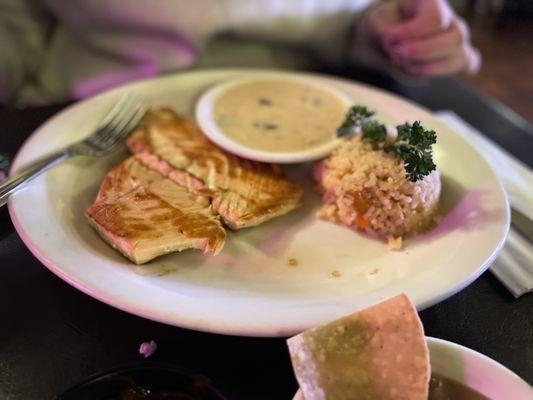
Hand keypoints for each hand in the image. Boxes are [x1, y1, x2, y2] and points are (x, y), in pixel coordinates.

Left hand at [363, 0, 480, 76]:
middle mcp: (450, 17)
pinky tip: (419, 70)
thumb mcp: (376, 21)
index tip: (388, 40)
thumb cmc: (384, 24)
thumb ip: (384, 30)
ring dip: (427, 66)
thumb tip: (396, 45)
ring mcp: (456, 37)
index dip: (411, 33)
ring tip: (403, 63)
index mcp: (432, 1)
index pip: (435, 19)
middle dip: (421, 52)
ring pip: (461, 55)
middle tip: (396, 54)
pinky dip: (443, 71)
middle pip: (456, 38)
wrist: (387, 36)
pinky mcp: (458, 54)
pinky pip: (468, 64)